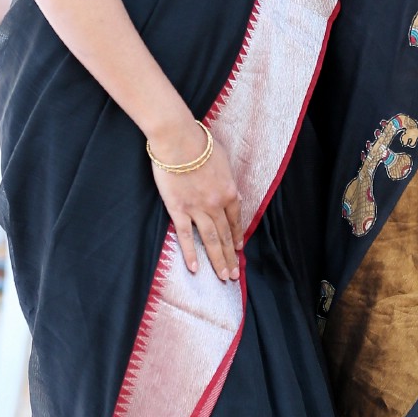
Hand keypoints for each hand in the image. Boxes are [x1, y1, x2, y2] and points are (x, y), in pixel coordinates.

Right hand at [148, 125, 242, 281]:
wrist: (178, 139)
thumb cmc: (200, 143)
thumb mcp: (223, 160)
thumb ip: (228, 180)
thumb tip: (232, 194)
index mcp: (229, 192)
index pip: (236, 220)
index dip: (238, 236)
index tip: (239, 249)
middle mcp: (217, 205)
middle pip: (226, 235)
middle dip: (231, 256)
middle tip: (234, 275)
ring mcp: (197, 209)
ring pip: (211, 240)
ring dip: (218, 260)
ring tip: (223, 277)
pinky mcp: (178, 210)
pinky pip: (186, 236)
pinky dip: (191, 254)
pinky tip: (195, 269)